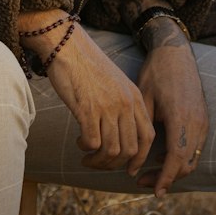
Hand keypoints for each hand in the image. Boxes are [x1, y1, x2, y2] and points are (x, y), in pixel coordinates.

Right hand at [21, 14, 154, 174]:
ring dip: (98, 161)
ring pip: (112, 151)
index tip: (128, 168)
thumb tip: (119, 135)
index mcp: (135, 98)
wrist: (67, 46)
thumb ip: (122, 106)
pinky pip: (93, 143)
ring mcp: (108, 107)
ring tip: (87, 156)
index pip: (148, 137)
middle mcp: (125, 104)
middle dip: (114, 164)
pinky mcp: (88, 109)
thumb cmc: (87, 65)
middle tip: (98, 162)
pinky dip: (86, 149)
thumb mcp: (114, 84)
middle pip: (130, 149)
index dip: (139, 158)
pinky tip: (78, 141)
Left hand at [136, 18, 208, 197]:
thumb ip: (143, 128)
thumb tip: (133, 156)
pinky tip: (160, 157)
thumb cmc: (156, 73)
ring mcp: (202, 121)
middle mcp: (196, 122)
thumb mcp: (143, 100)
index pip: (176, 158)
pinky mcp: (202, 119)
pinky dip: (180, 158)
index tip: (154, 192)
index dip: (165, 178)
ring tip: (149, 172)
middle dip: (167, 179)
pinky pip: (194, 147)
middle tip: (141, 181)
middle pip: (187, 164)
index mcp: (181, 118)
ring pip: (192, 158)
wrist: (176, 52)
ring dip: (174, 170)